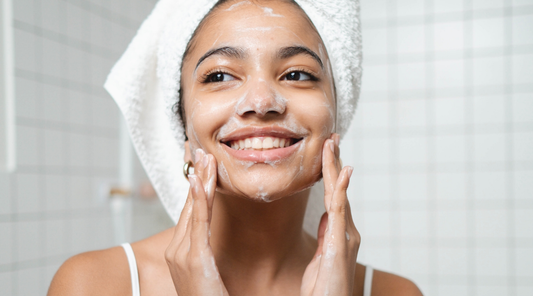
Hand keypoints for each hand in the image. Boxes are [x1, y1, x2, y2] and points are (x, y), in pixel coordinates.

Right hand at [165, 149, 228, 295]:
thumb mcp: (206, 273)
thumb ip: (205, 254)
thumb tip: (210, 239)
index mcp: (180, 251)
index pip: (190, 210)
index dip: (195, 185)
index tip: (199, 164)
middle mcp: (176, 249)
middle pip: (189, 204)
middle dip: (195, 175)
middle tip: (199, 150)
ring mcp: (181, 253)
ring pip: (194, 207)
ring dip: (199, 179)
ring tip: (205, 157)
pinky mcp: (193, 258)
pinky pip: (198, 221)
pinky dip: (199, 198)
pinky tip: (200, 179)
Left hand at [301, 134, 358, 295]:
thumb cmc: (325, 289)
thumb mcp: (321, 258)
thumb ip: (326, 236)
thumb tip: (328, 217)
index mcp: (339, 233)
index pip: (334, 197)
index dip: (331, 175)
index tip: (328, 154)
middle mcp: (346, 231)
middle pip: (338, 190)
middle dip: (335, 164)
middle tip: (333, 139)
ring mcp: (346, 235)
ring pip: (339, 194)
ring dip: (335, 168)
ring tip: (333, 144)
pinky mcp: (341, 242)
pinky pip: (340, 210)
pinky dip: (341, 188)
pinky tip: (342, 171)